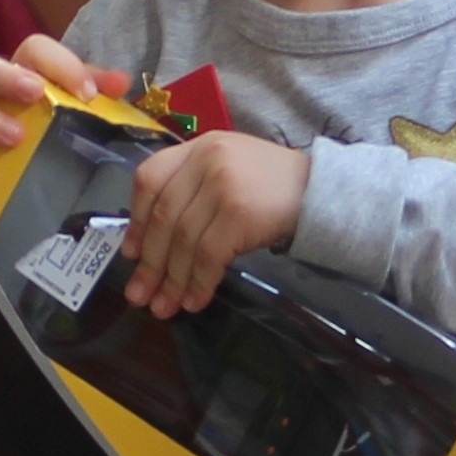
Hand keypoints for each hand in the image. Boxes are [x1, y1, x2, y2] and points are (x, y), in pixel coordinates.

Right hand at [0, 34, 96, 188]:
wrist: (1, 202)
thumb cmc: (38, 150)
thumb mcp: (69, 123)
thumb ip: (92, 101)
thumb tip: (120, 83)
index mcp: (15, 79)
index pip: (30, 50)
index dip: (57, 62)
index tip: (85, 93)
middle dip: (3, 76)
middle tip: (34, 94)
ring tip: (15, 138)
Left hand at [121, 132, 306, 314]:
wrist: (323, 192)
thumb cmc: (273, 187)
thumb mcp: (228, 169)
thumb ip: (192, 189)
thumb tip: (148, 245)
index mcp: (197, 147)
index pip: (149, 179)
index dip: (137, 220)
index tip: (131, 253)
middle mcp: (205, 159)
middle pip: (164, 216)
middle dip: (150, 262)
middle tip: (139, 294)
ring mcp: (222, 184)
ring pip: (183, 240)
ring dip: (172, 280)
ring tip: (164, 308)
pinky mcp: (238, 213)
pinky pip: (208, 255)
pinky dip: (198, 283)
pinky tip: (195, 301)